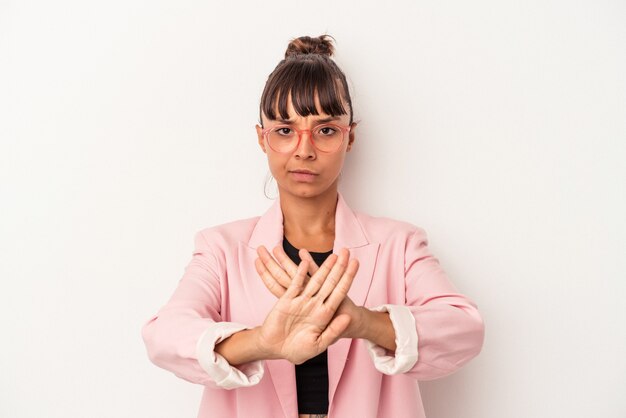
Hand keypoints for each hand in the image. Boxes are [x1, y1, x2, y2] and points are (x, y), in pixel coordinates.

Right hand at [253, 246, 358, 363]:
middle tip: (346, 251)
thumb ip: (333, 331)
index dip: (347, 278)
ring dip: (323, 267)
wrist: (275, 349)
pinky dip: (301, 274)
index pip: (339, 292)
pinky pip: (295, 284)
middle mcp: (315, 305)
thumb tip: (348, 318)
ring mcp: (301, 301)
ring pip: (315, 280)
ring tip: (332, 254)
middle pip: (330, 282)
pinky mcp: (286, 300)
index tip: (355, 264)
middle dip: (338, 267)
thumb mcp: (317, 344)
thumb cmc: (297, 350)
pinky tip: (305, 262)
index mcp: (324, 315)